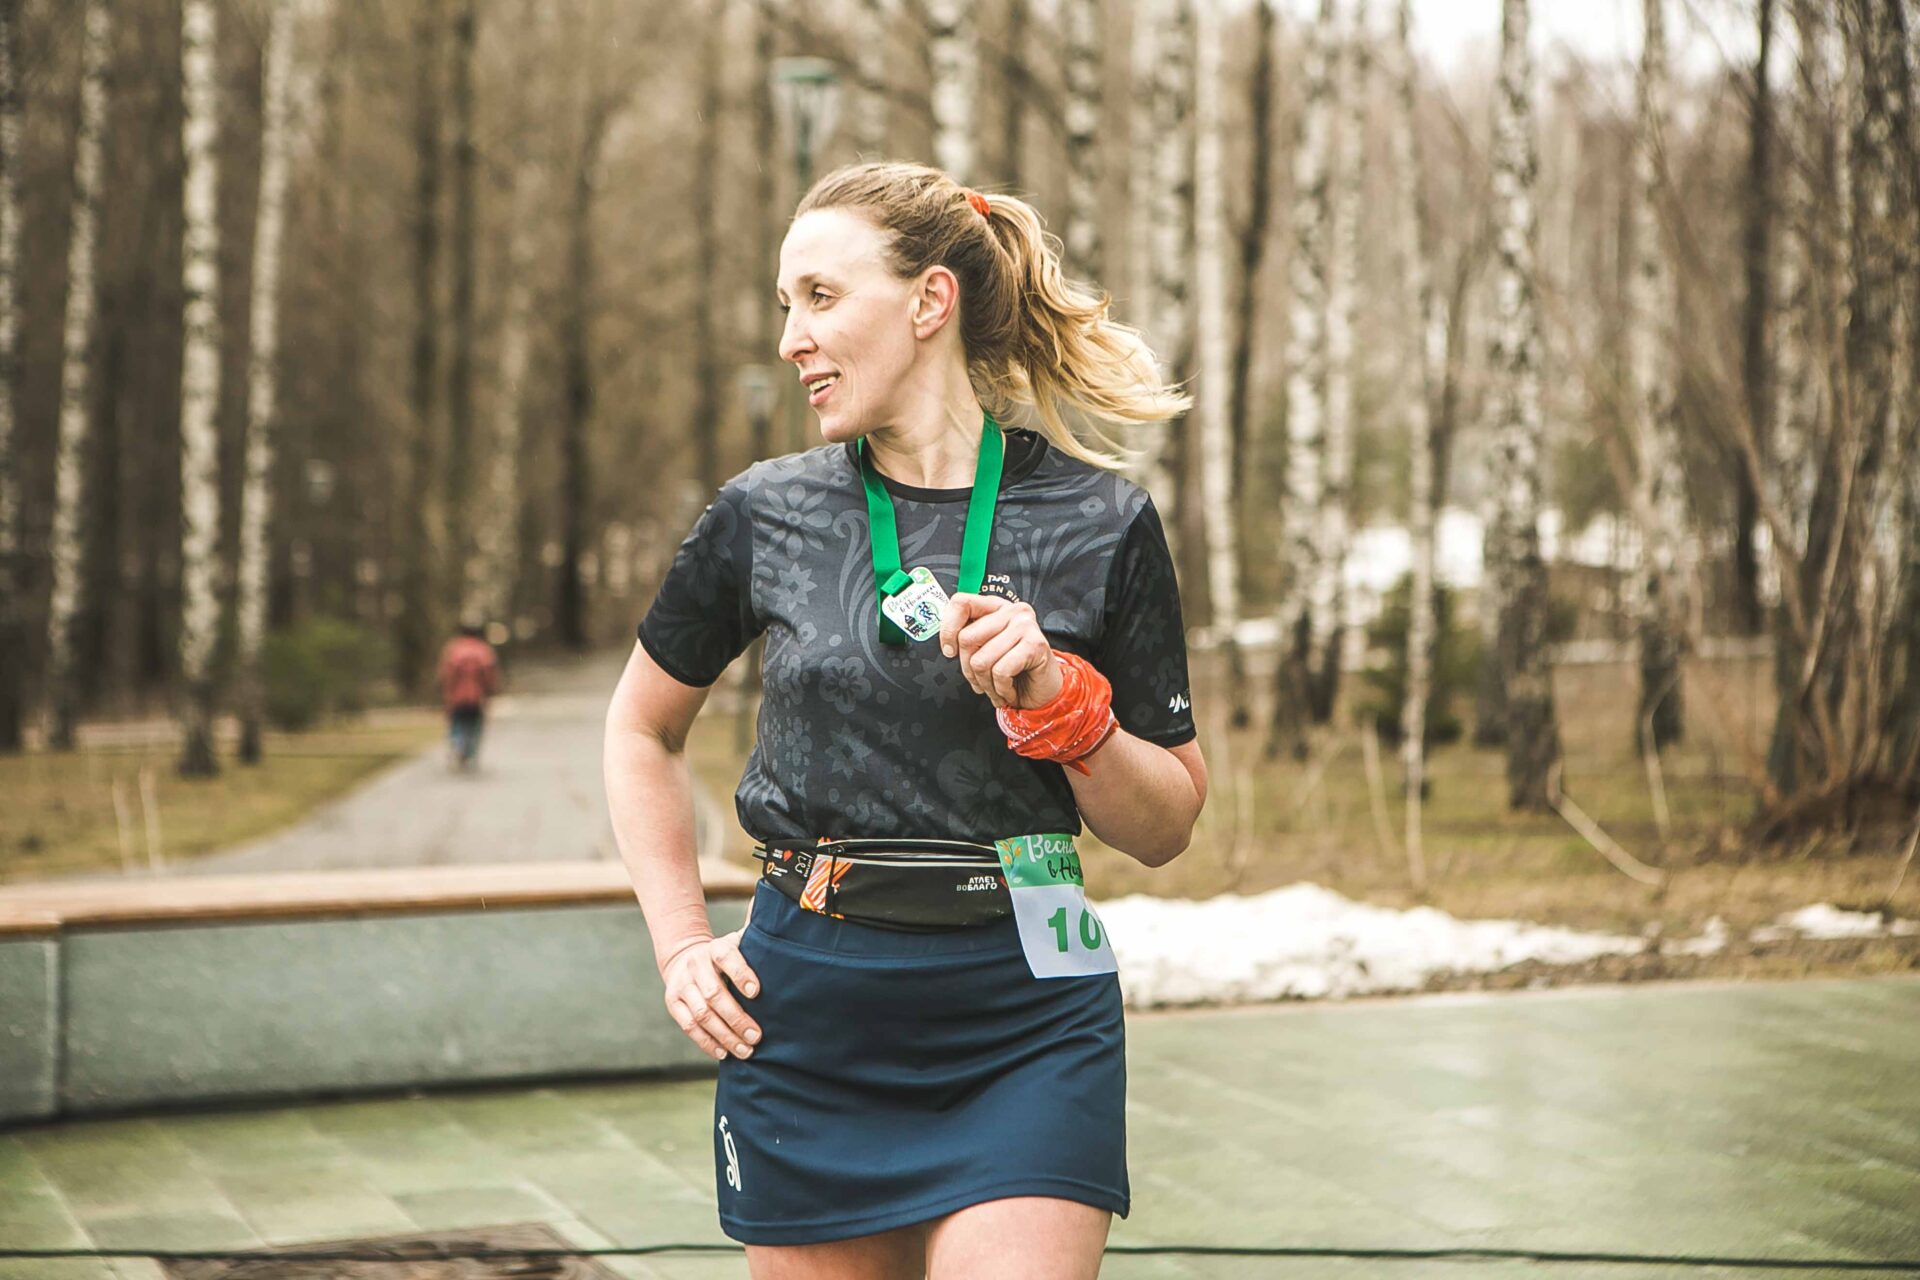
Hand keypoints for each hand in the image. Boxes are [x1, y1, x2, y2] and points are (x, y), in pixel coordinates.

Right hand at [660, 931, 761, 1061]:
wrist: (685, 957)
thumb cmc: (725, 956)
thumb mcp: (739, 943)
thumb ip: (759, 944)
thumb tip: (790, 937)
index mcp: (715, 948)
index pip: (726, 957)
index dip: (740, 974)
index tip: (756, 992)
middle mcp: (696, 965)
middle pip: (714, 994)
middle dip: (736, 1018)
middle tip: (756, 1036)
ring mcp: (682, 985)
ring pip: (702, 1015)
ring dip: (725, 1036)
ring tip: (745, 1050)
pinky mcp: (673, 1003)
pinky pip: (689, 1027)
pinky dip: (707, 1042)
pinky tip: (724, 1053)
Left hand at [938, 593, 1063, 709]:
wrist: (1042, 691)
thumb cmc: (1012, 670)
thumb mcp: (985, 650)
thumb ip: (969, 639)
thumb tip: (948, 645)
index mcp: (995, 606)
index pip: (961, 603)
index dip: (948, 630)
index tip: (950, 651)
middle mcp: (1012, 610)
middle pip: (967, 638)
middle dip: (969, 669)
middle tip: (981, 680)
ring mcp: (1025, 625)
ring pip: (981, 660)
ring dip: (986, 684)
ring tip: (997, 687)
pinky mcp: (1036, 644)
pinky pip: (1001, 671)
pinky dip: (1001, 689)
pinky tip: (1009, 689)